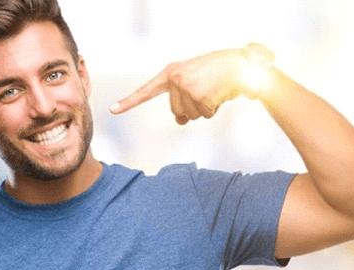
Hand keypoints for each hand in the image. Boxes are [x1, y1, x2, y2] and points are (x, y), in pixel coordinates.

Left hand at [110, 44, 275, 124]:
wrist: (240, 64)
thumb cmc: (217, 74)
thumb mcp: (194, 81)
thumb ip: (182, 99)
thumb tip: (179, 121)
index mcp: (171, 73)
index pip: (147, 91)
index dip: (130, 102)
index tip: (113, 110)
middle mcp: (175, 79)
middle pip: (177, 112)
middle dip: (193, 109)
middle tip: (206, 92)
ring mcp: (186, 86)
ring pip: (191, 116)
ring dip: (205, 109)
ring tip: (213, 91)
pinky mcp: (199, 95)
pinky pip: (205, 115)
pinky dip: (214, 109)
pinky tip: (219, 94)